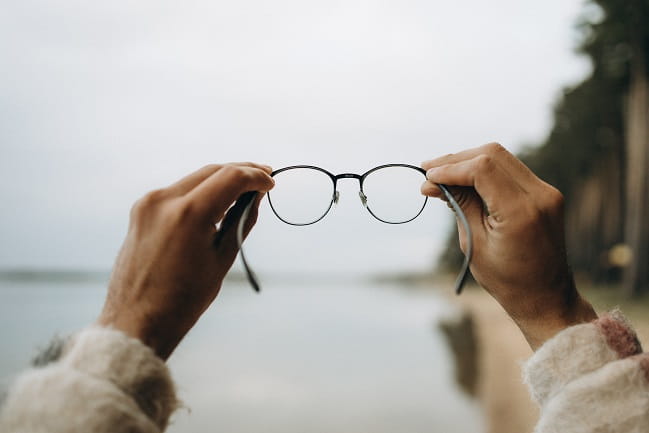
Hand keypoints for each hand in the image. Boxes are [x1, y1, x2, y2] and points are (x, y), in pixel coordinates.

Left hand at [98, 163, 274, 358]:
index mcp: (188, 214)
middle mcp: (164, 200)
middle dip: (241, 171)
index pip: (231, 177)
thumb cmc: (183, 299)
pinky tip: (218, 199)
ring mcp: (148, 203)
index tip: (271, 182)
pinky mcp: (141, 210)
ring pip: (195, 178)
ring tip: (245, 189)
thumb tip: (255, 197)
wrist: (137, 320)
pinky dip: (201, 190)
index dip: (256, 177)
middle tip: (264, 176)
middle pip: (213, 171)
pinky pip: (179, 190)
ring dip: (221, 179)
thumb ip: (241, 220)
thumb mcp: (222, 258)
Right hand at [421, 143, 595, 349]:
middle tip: (429, 172)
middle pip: (492, 154)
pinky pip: (510, 169)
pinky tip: (464, 182)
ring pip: (501, 157)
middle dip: (456, 160)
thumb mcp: (474, 243)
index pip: (482, 168)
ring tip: (442, 176)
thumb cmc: (507, 279)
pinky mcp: (545, 193)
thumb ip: (459, 204)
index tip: (427, 179)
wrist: (546, 296)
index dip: (450, 168)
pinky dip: (484, 171)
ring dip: (469, 162)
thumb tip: (432, 181)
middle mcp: (540, 195)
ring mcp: (547, 191)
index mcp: (521, 211)